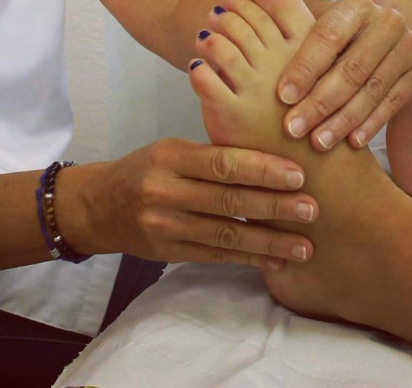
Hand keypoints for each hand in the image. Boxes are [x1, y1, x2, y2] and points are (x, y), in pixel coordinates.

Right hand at [58, 138, 317, 267]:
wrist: (99, 205)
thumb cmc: (145, 169)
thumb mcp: (170, 150)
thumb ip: (210, 155)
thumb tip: (269, 157)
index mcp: (169, 156)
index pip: (221, 162)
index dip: (261, 169)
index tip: (297, 174)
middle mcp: (165, 191)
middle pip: (228, 200)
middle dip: (274, 206)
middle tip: (312, 208)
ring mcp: (165, 226)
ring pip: (225, 234)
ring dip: (269, 241)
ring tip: (304, 245)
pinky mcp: (168, 253)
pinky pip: (215, 256)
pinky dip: (249, 258)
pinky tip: (276, 261)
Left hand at [248, 0, 411, 149]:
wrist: (372, 43)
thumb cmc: (325, 35)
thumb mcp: (306, 16)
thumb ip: (279, 0)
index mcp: (357, 4)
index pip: (328, 38)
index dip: (304, 68)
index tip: (281, 95)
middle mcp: (388, 21)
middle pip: (350, 68)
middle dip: (320, 102)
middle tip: (294, 128)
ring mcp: (407, 48)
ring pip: (371, 90)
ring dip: (343, 120)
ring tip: (317, 141)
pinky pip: (392, 104)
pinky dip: (369, 124)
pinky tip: (350, 142)